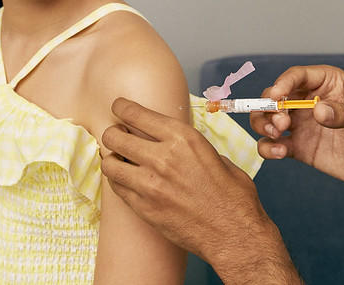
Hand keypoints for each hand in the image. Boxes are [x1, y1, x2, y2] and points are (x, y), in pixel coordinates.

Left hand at [101, 98, 299, 283]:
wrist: (234, 236)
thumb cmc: (232, 197)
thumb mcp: (215, 156)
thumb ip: (187, 146)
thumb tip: (171, 141)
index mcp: (182, 138)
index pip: (134, 113)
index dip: (121, 107)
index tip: (118, 108)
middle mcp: (162, 157)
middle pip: (114, 136)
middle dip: (113, 134)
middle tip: (118, 137)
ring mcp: (149, 184)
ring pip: (109, 163)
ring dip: (112, 159)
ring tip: (120, 161)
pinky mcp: (143, 207)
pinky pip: (116, 187)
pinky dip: (118, 181)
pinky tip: (127, 180)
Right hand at [253, 65, 343, 202]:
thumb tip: (318, 111)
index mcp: (327, 84)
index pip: (297, 76)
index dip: (282, 83)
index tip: (277, 97)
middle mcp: (308, 101)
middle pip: (274, 97)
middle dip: (269, 108)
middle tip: (281, 123)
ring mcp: (301, 124)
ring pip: (266, 118)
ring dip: (263, 124)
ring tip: (277, 135)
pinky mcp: (297, 147)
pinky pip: (272, 144)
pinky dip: (268, 147)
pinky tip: (279, 153)